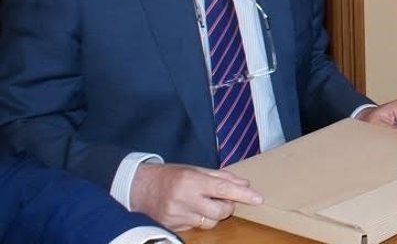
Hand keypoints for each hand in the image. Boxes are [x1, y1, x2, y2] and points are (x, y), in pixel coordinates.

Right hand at [129, 162, 262, 231]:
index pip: (223, 189)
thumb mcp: (194, 169)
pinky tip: (190, 210)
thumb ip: (220, 177)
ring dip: (214, 215)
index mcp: (191, 181)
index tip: (258, 198)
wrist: (137, 187)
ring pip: (209, 223)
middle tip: (223, 199)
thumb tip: (244, 184)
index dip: (243, 195)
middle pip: (220, 211)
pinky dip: (199, 219)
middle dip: (227, 207)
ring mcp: (177, 216)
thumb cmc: (170, 175)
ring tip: (204, 204)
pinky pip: (196, 227)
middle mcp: (184, 200)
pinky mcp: (172, 227)